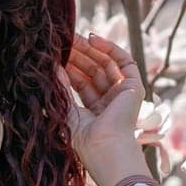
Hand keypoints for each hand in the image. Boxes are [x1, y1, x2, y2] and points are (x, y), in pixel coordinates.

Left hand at [57, 32, 149, 185]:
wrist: (105, 147)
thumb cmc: (83, 138)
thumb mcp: (66, 109)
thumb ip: (60, 88)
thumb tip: (51, 67)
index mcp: (94, 112)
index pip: (81, 83)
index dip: (69, 67)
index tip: (56, 54)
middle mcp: (110, 102)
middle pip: (93, 71)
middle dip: (78, 56)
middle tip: (63, 41)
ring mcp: (123, 95)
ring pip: (106, 64)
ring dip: (90, 50)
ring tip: (73, 38)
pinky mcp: (134, 88)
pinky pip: (124, 62)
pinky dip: (110, 48)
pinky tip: (93, 39)